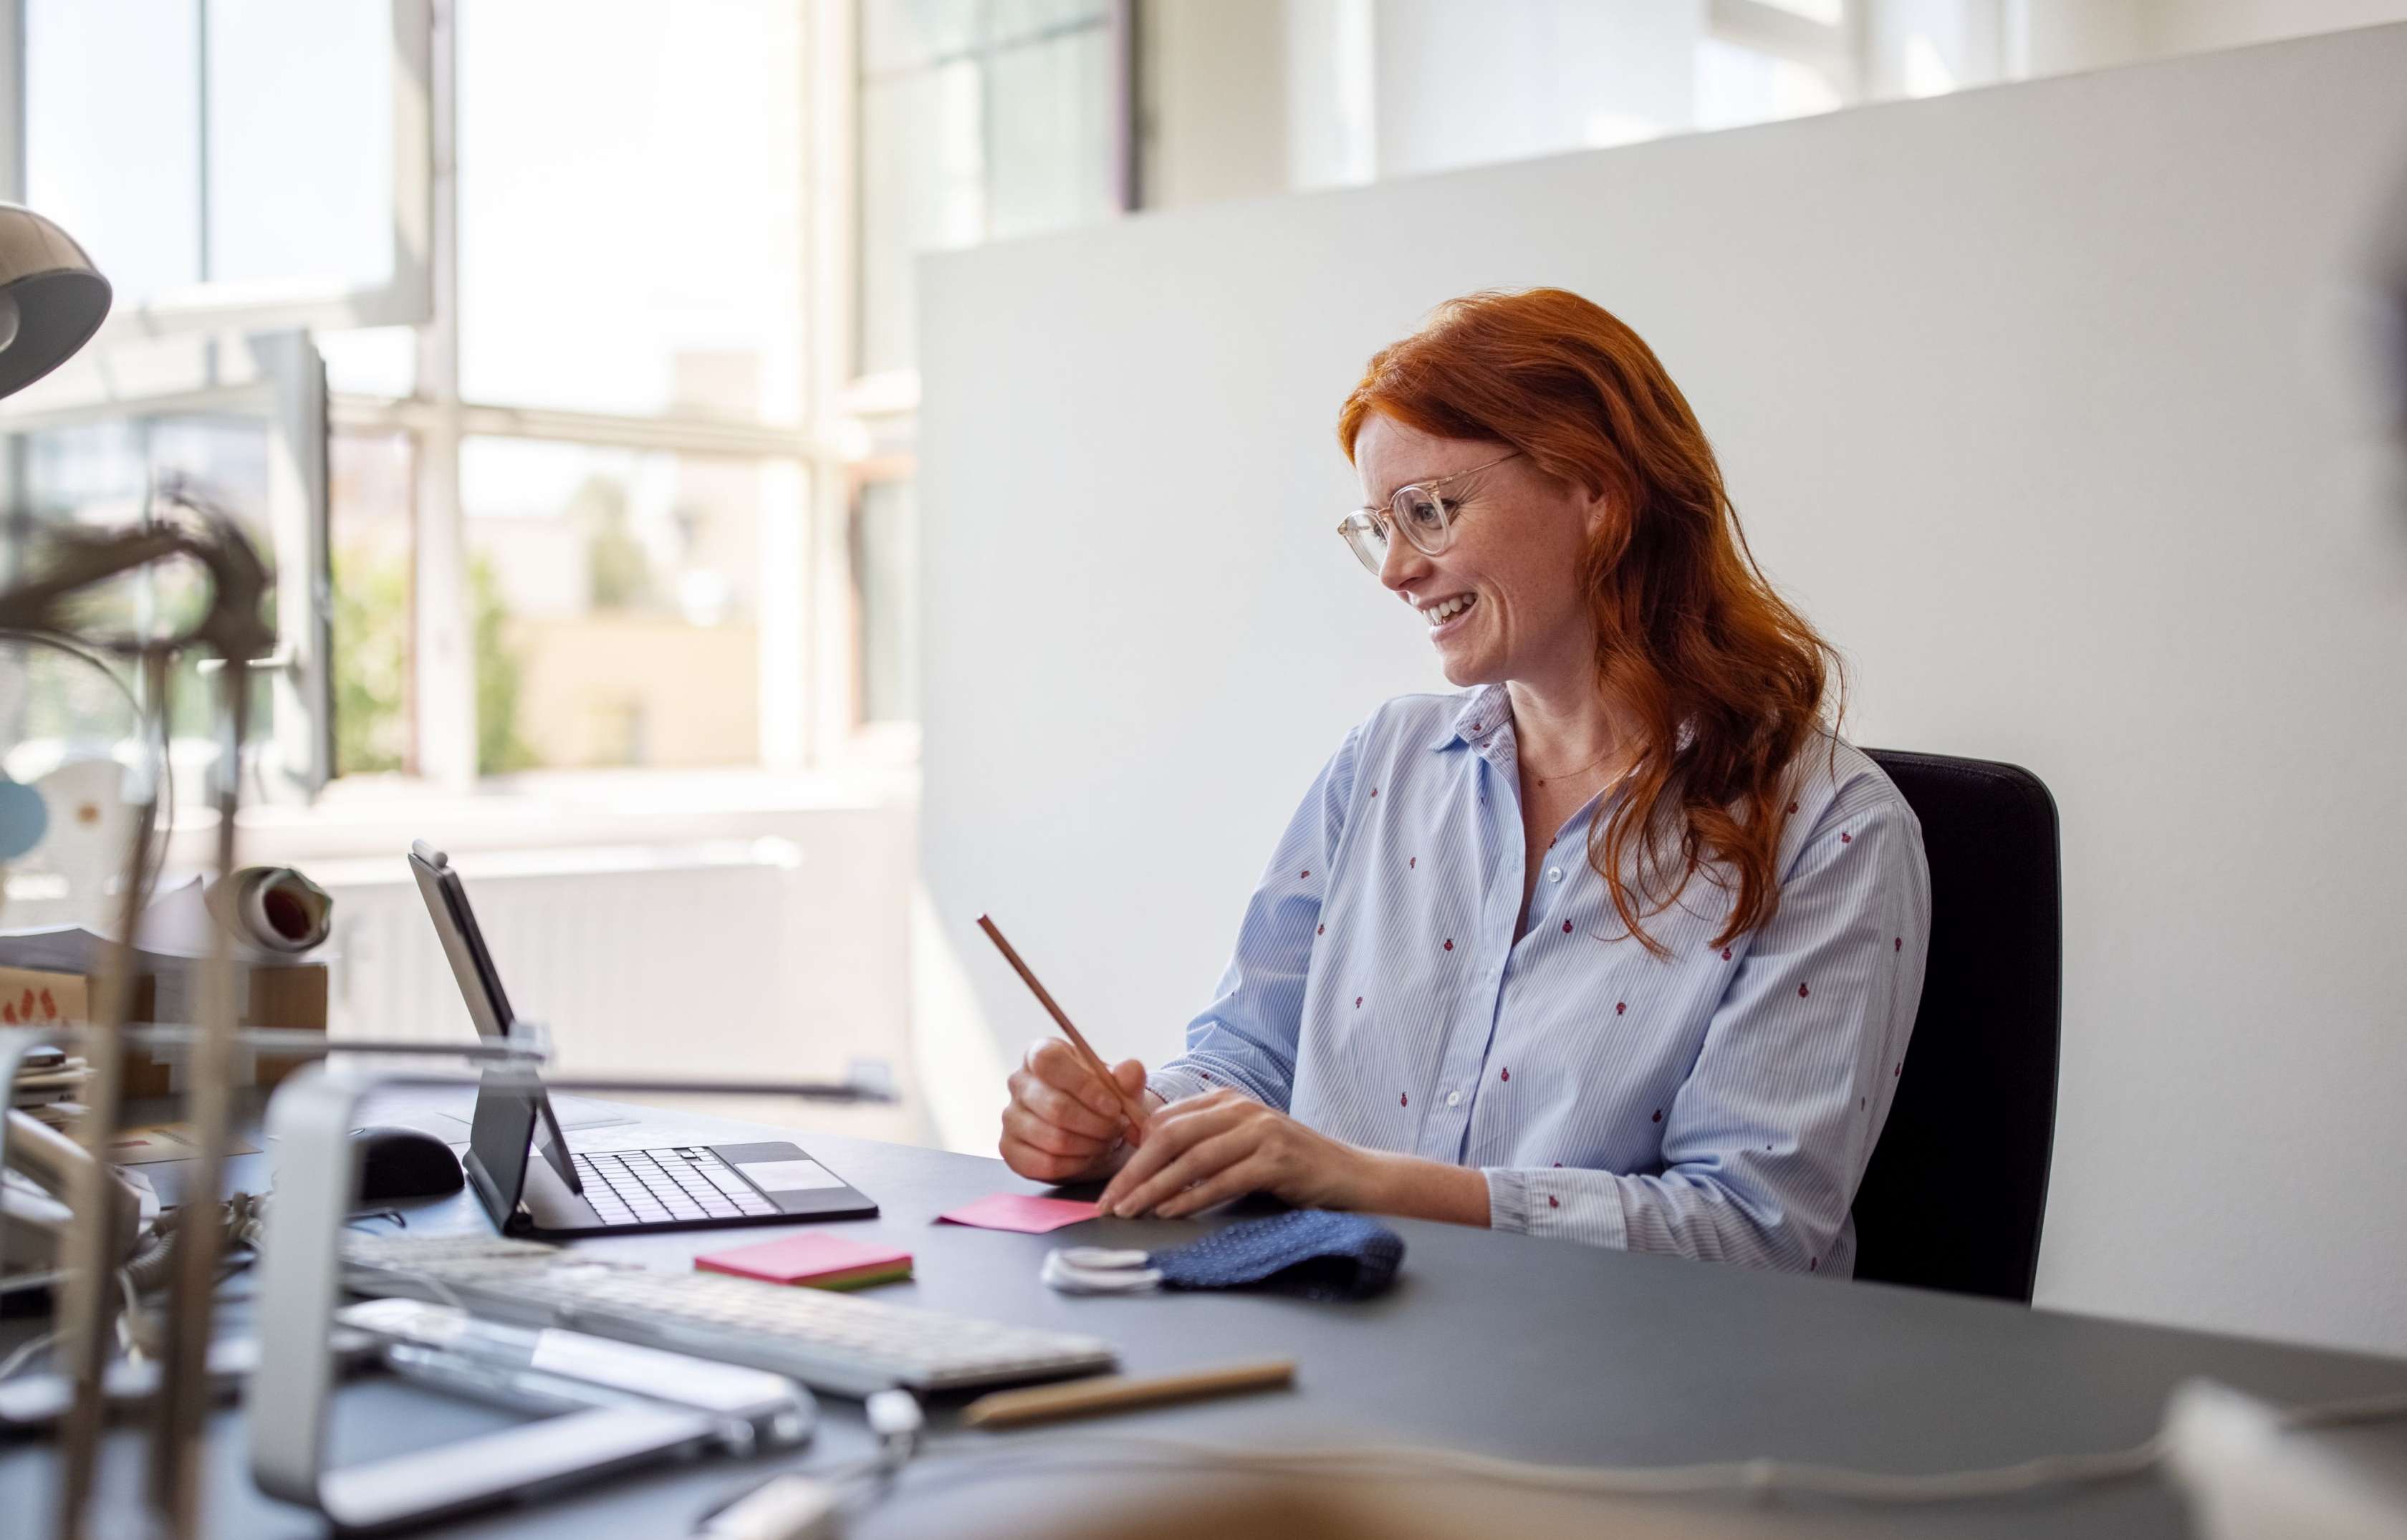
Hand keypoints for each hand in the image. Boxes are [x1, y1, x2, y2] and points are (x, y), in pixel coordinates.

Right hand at [1000, 1039, 1154, 1184]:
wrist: (1091, 1129)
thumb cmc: (1102, 1099)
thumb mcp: (1120, 1084)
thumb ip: (1129, 1076)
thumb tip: (1130, 1070)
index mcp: (1041, 1053)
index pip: (1050, 1062)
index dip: (1084, 1085)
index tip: (1114, 1107)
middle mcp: (1019, 1081)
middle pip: (1055, 1106)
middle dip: (1096, 1124)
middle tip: (1117, 1129)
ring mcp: (1010, 1116)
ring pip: (1053, 1139)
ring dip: (1089, 1146)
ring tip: (1106, 1141)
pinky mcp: (1010, 1148)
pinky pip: (1044, 1163)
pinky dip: (1075, 1165)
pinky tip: (1087, 1157)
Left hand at [1097, 1088, 1372, 1218]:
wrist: (1349, 1174)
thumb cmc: (1288, 1165)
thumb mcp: (1241, 1144)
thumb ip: (1202, 1144)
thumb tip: (1145, 1165)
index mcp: (1225, 1101)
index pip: (1163, 1122)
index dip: (1131, 1154)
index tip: (1110, 1186)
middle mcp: (1240, 1109)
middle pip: (1171, 1136)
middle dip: (1134, 1172)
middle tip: (1109, 1203)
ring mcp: (1261, 1132)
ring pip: (1193, 1159)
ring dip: (1155, 1188)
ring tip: (1130, 1211)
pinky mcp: (1277, 1160)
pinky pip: (1224, 1179)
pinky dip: (1193, 1198)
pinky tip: (1170, 1212)